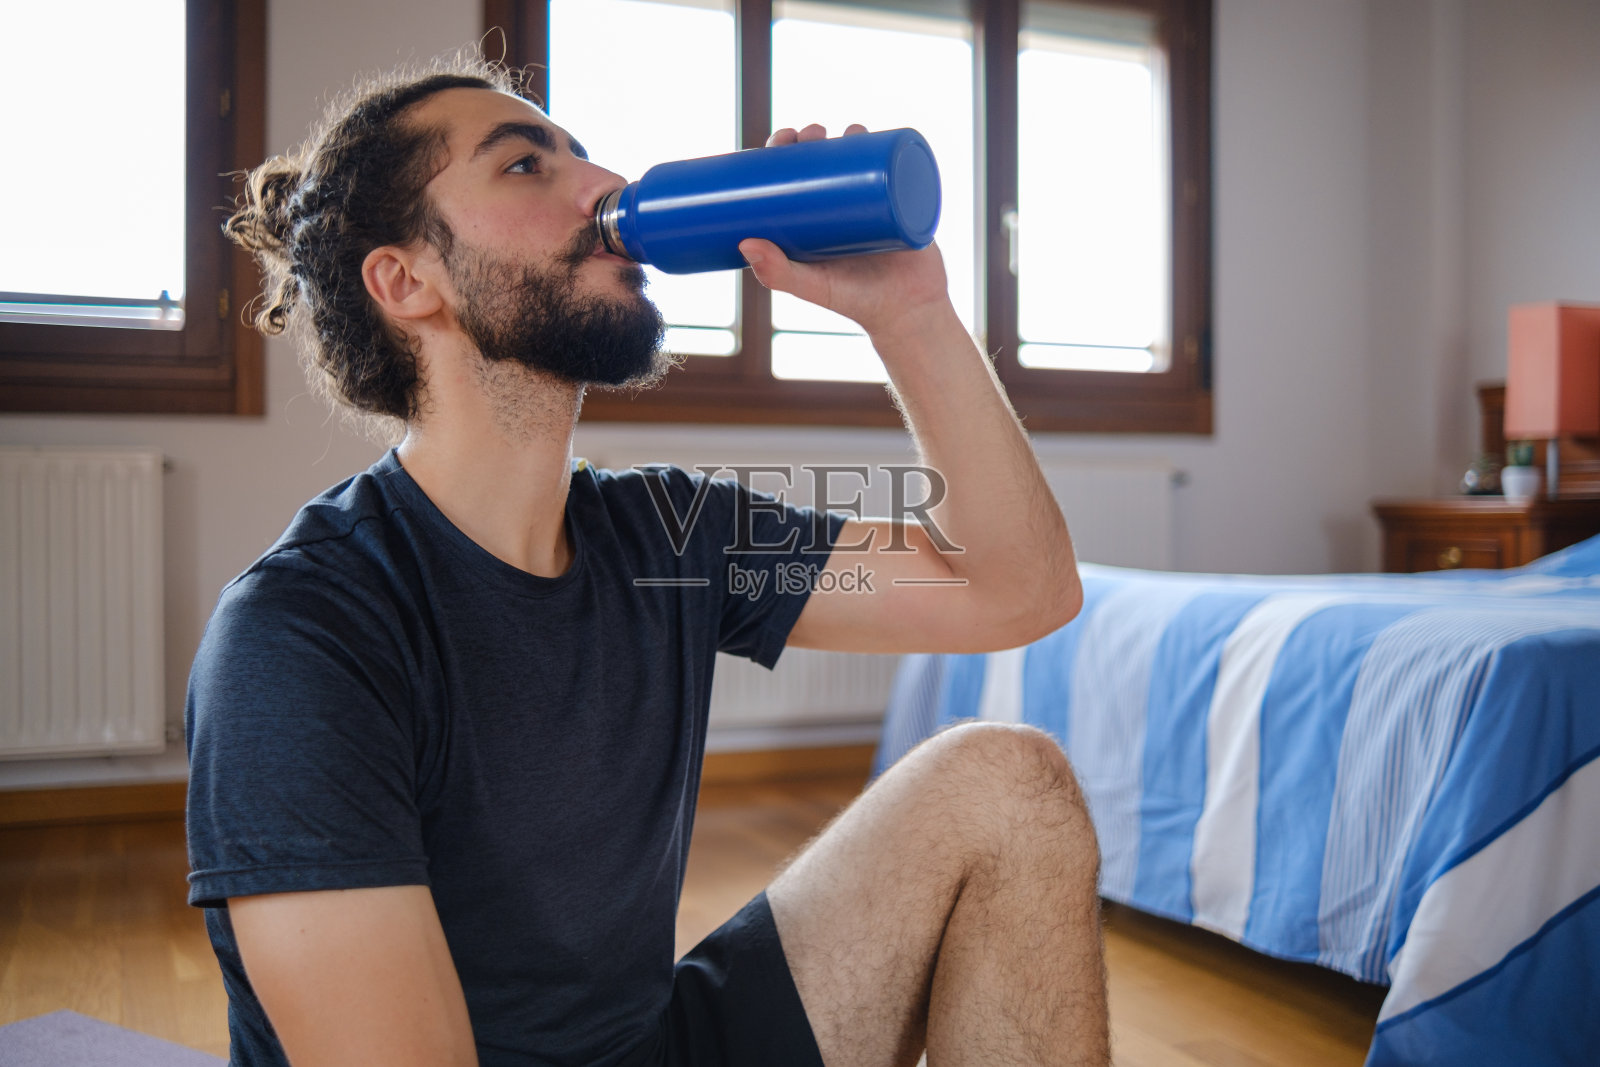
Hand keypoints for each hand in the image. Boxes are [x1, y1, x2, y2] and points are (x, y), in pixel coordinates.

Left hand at [739, 124, 951, 339]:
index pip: (791, 179)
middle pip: (822, 162)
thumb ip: (778, 273)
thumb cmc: (856, 302)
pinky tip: (875, 132)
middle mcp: (841, 209)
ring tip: (845, 131)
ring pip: (857, 160)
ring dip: (848, 135)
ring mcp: (872, 204)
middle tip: (809, 134)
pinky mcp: (903, 204)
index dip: (781, 155)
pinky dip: (886, 147)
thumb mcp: (813, 287)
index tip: (775, 142)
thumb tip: (744, 243)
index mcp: (812, 222)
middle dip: (812, 139)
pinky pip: (894, 170)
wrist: (910, 312)